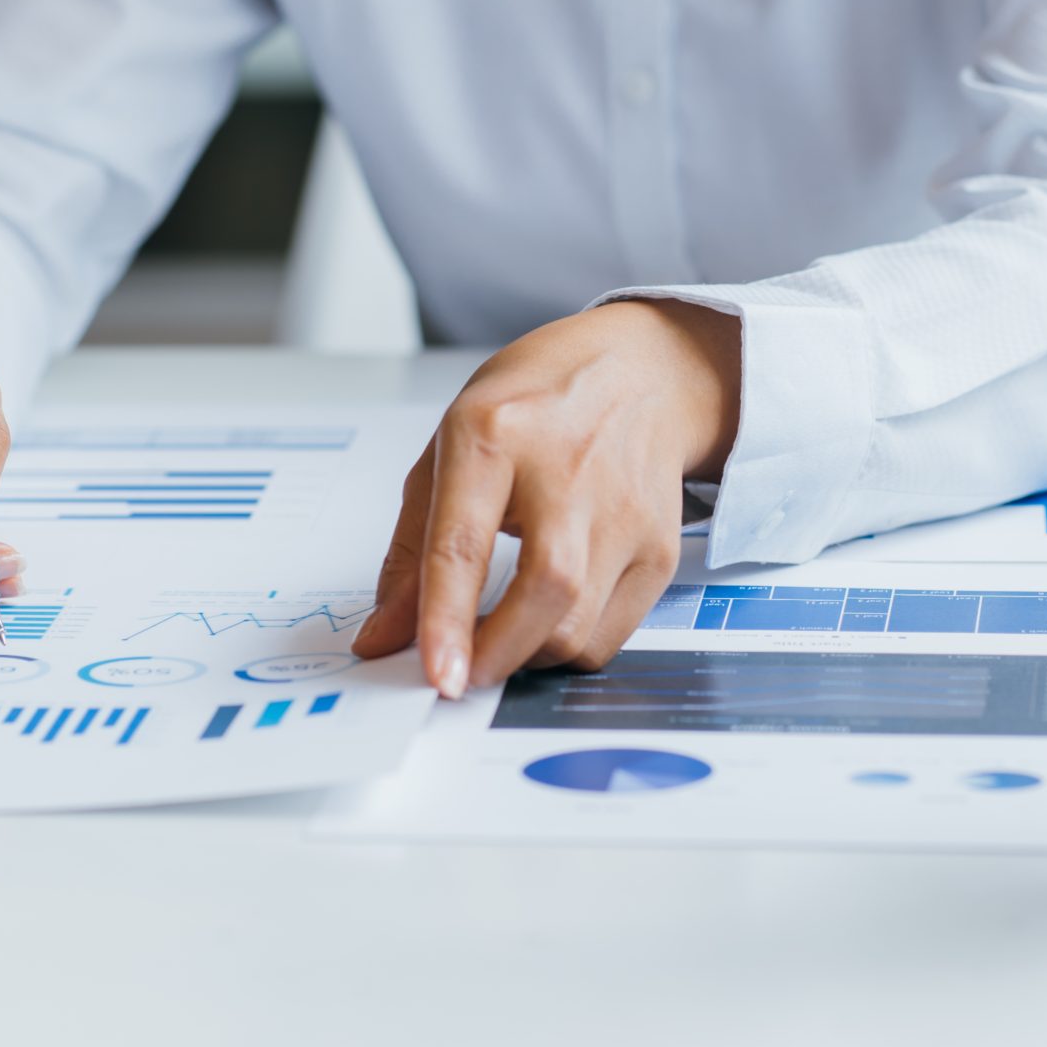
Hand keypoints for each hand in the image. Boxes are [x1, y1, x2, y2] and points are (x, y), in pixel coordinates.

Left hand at [350, 300, 740, 696]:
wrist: (643, 370)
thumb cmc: (538, 404)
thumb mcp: (450, 447)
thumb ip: (412, 549)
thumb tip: (384, 636)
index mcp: (494, 435)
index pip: (465, 543)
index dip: (445, 619)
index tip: (435, 676)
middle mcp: (567, 470)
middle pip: (544, 594)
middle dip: (495, 656)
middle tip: (459, 675)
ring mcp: (624, 512)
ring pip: (580, 629)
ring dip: (528, 656)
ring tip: (503, 633)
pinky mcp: (662, 547)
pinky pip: (612, 634)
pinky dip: (570, 648)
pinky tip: (550, 617)